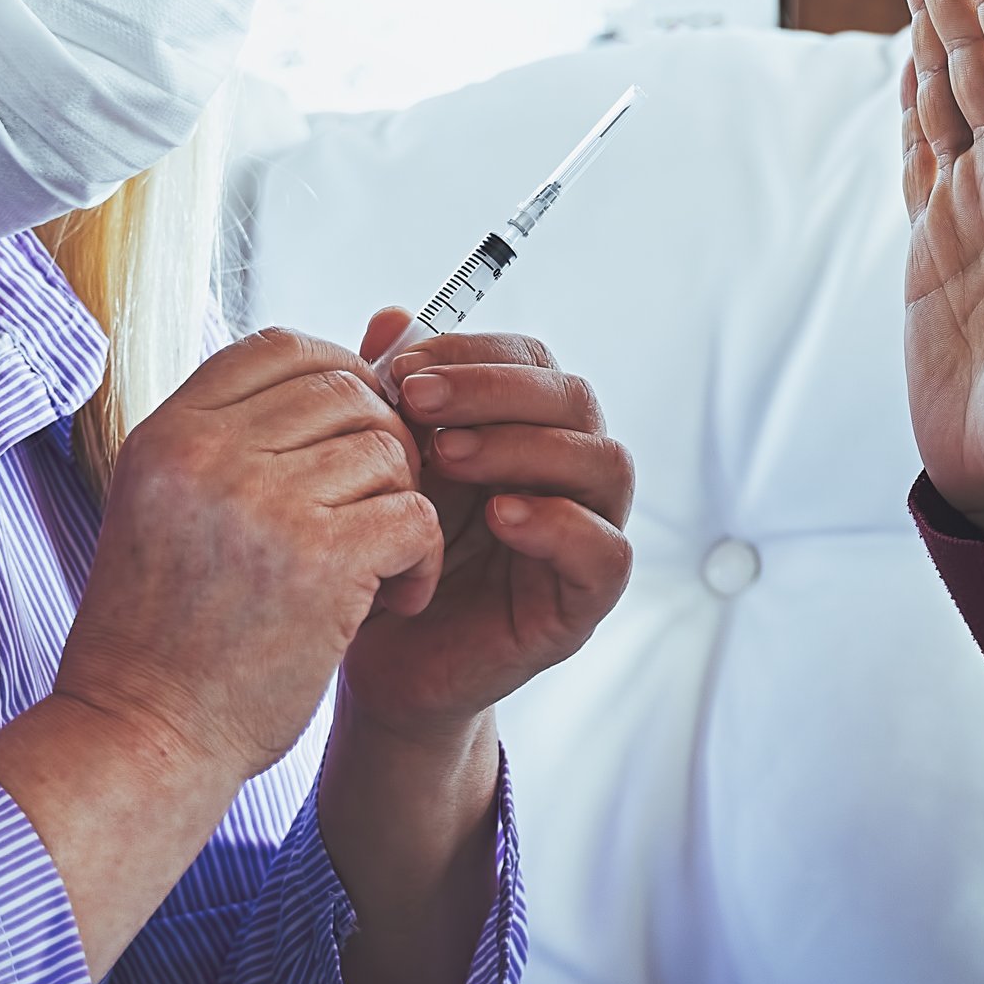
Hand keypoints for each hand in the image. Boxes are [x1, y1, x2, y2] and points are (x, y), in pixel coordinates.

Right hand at [57, 329, 442, 787]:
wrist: (143, 738)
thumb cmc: (163, 638)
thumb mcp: (167, 511)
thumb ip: (235, 444)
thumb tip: (345, 377)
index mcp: (166, 435)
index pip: (280, 347)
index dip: (337, 374)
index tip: (354, 430)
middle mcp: (208, 455)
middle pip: (346, 392)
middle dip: (383, 443)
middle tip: (377, 509)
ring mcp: (264, 503)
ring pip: (389, 451)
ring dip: (401, 506)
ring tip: (377, 567)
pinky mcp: (321, 560)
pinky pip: (415, 515)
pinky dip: (421, 560)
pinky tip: (392, 598)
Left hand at [349, 311, 636, 745]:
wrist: (376, 667)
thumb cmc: (382, 558)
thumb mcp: (379, 468)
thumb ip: (391, 399)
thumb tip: (388, 317)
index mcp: (526, 430)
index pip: (532, 362)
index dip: (474, 353)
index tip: (401, 366)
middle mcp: (567, 474)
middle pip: (575, 399)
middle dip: (494, 390)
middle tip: (418, 401)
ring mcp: (585, 534)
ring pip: (604, 463)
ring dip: (525, 446)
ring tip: (449, 456)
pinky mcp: (583, 602)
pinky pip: (607, 552)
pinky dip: (560, 525)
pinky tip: (501, 516)